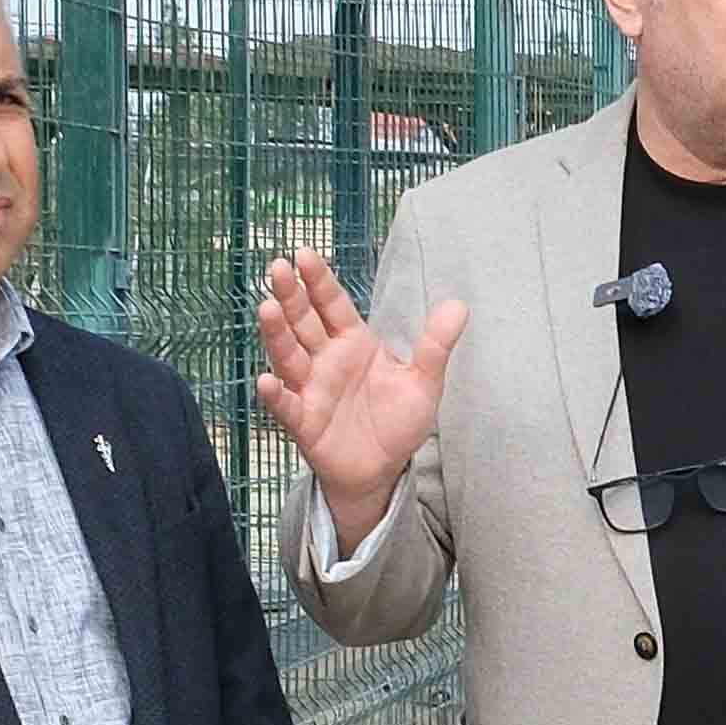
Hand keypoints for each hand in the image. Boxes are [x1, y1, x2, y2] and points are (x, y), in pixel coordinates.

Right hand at [255, 249, 465, 551]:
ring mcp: (310, 389)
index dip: (319, 280)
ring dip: (276, 334)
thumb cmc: (397, 423)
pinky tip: (266, 380)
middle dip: (290, 296)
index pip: (332, 304)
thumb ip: (435, 346)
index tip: (304, 253)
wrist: (383, 471)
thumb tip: (459, 306)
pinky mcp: (303, 422)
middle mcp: (325, 360)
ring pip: (288, 355)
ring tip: (267, 309)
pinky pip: (286, 406)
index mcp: (353, 342)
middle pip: (303, 322)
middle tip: (277, 268)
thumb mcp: (424, 383)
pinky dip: (275, 395)